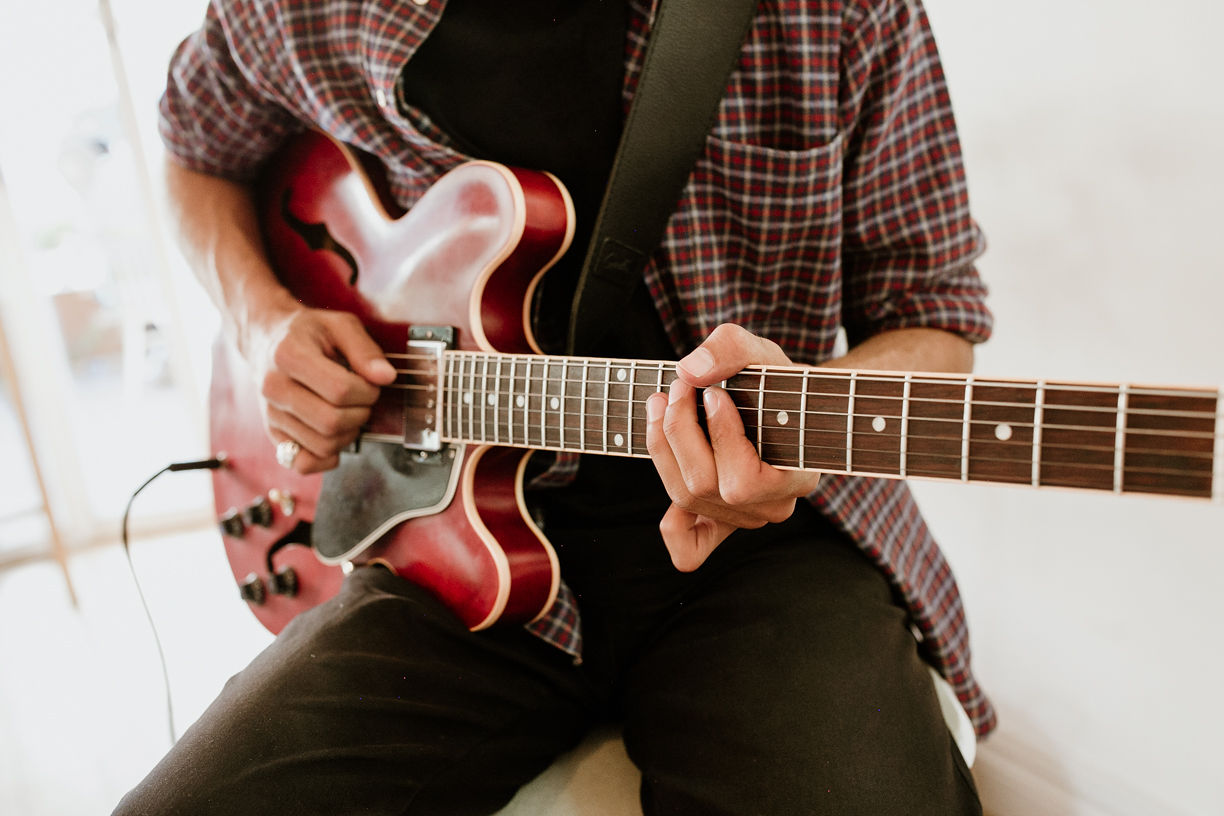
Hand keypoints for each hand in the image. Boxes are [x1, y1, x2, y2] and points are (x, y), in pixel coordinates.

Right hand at [248, 306, 396, 473]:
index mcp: (288, 356)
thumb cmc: (307, 332)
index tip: (370, 383)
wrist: (267, 340)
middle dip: (360, 414)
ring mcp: (271, 413)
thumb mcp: (340, 325)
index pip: (339, 390)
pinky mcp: (273, 433)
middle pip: (331, 422)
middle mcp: (274, 387)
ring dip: (348, 434)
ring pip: (322, 444)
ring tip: (348, 413)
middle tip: (362, 400)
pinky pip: (302, 463)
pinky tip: (335, 438)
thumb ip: (365, 350)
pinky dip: (325, 458)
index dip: (367, 391)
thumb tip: (386, 377)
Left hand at [644, 324, 821, 570]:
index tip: (714, 394)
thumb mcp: (763, 352)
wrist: (787, 407)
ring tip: (661, 404)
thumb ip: (732, 348)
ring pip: (687, 499)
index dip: (722, 436)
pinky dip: (672, 527)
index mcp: (797, 476)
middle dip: (680, 431)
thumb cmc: (778, 382)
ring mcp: (746, 520)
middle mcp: (773, 507)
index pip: (745, 480)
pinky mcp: (722, 523)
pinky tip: (669, 476)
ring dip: (663, 448)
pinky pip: (691, 550)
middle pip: (705, 487)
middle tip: (676, 388)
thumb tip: (690, 370)